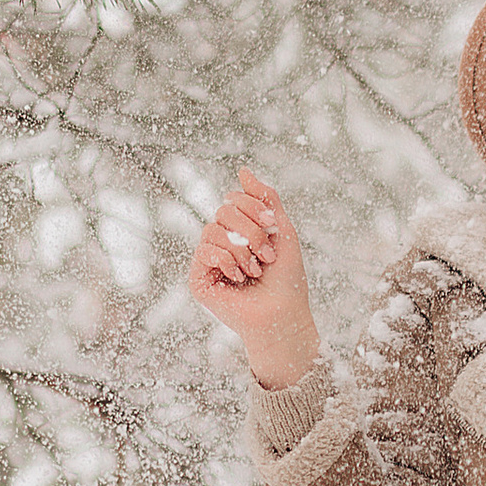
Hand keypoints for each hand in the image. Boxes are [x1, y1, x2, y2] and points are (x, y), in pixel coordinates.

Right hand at [188, 168, 321, 390]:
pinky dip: (225, 261)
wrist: (282, 315)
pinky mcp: (198, 278)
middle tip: (267, 254)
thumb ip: (265, 198)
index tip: (273, 225)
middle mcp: (221, 243)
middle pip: (223, 211)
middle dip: (250, 230)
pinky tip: (238, 278)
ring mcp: (208, 260)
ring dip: (241, 249)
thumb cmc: (286, 277)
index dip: (253, 207)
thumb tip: (243, 170)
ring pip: (212, 230)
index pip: (234, 199)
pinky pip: (203, 251)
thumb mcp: (282, 229)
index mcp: (239, 230)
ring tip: (255, 270)